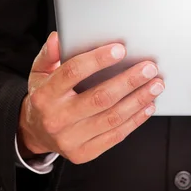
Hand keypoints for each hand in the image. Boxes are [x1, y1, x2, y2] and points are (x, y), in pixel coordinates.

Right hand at [17, 31, 164, 163]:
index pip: (73, 72)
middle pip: (100, 97)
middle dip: (129, 81)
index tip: (120, 50)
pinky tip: (148, 105)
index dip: (98, 60)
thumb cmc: (45, 97)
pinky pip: (115, 135)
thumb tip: (59, 37)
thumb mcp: (39, 73)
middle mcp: (57, 118)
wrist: (35, 133)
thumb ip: (50, 54)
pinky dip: (135, 120)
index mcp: (45, 95)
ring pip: (112, 117)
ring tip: (155, 85)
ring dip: (138, 100)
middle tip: (148, 68)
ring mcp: (70, 139)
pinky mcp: (83, 153)